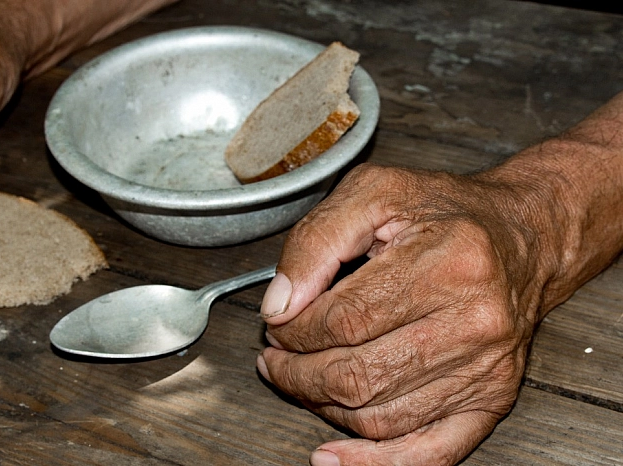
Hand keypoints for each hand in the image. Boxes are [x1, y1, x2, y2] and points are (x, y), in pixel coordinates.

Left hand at [257, 163, 555, 464]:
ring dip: (320, 405)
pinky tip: (334, 458)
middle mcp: (474, 322)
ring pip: (379, 416)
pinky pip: (429, 451)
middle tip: (274, 355)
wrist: (521, 236)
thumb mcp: (373, 192)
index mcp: (447, 263)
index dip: (294, 329)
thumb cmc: (446, 212)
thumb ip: (316, 241)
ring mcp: (485, 368)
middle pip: (358, 374)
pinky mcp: (491, 398)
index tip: (276, 322)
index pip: (344, 319)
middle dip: (296, 372)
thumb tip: (279, 304)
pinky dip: (374, 463)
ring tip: (297, 379)